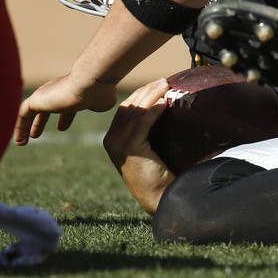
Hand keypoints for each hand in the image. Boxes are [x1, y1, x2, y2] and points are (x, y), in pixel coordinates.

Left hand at [13, 73, 117, 144]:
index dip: (65, 117)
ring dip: (28, 125)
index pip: (68, 105)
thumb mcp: (103, 101)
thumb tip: (101, 105)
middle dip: (41, 120)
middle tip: (36, 134)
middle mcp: (59, 89)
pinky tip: (19, 141)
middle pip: (48, 106)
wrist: (90, 83)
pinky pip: (23, 114)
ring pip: (34, 110)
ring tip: (25, 141)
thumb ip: (99, 104)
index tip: (62, 128)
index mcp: (74, 91)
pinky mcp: (36, 100)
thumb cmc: (99, 92)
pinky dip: (20, 127)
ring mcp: (47, 93)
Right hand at [102, 78, 175, 213]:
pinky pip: (143, 123)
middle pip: (128, 107)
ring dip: (152, 95)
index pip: (125, 109)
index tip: (157, 85)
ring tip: (166, 86)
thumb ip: (147, 131)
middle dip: (146, 91)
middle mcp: (111, 140)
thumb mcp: (148, 148)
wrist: (160, 196)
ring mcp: (118, 145)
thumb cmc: (158, 174)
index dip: (140, 94)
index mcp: (113, 139)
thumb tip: (162, 106)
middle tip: (163, 81)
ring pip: (135, 112)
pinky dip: (154, 110)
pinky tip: (164, 102)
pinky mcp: (129, 148)